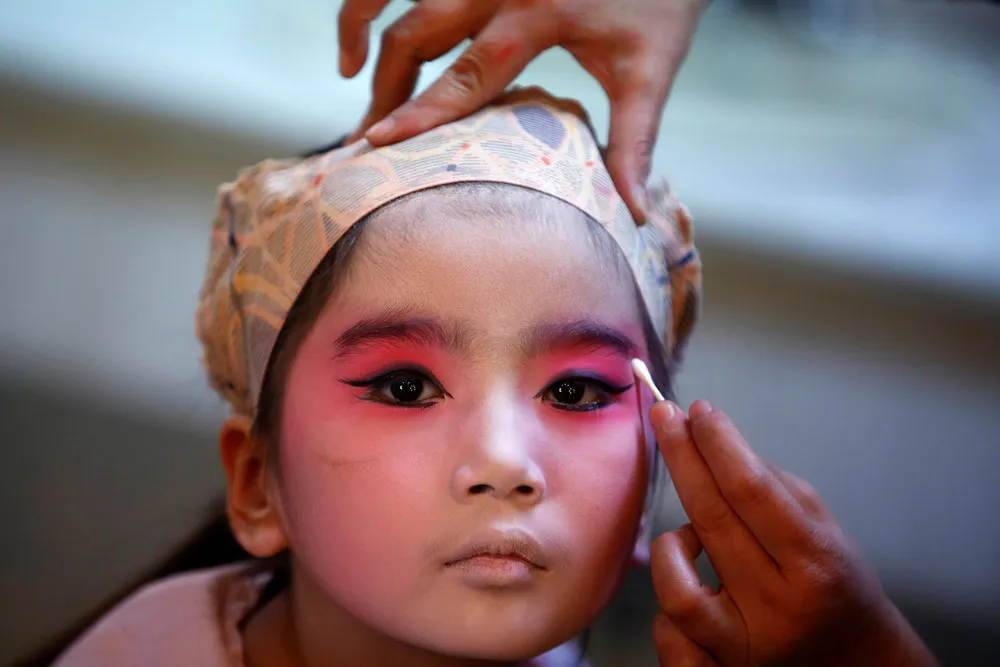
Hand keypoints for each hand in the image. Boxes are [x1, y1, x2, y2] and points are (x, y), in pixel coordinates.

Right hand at [337, 0, 707, 222]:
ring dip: (373, 37)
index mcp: (539, 11)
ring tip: (356, 82)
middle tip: (369, 137)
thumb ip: (633, 142)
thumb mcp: (650, 72)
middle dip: (388, 87)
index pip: (465, 73)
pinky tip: (371, 32)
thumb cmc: (662, 6)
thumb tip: (632, 214)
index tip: (376, 141)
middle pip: (417, 33)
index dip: (418, 111)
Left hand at [647, 400, 938, 666]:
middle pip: (712, 518)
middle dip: (682, 456)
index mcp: (815, 563)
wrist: (853, 661)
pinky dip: (668, 596)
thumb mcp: (823, 528)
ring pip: (677, 585)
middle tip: (664, 415)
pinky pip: (668, 627)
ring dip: (673, 542)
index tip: (699, 410)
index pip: (753, 489)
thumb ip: (771, 487)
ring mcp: (745, 644)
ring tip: (691, 531)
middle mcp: (778, 607)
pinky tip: (686, 575)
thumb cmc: (832, 582)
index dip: (719, 443)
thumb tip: (710, 441)